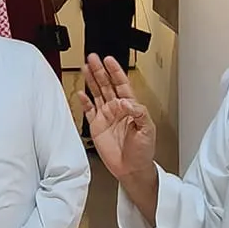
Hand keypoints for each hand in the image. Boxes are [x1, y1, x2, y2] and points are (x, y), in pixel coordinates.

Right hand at [79, 55, 156, 191]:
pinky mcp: (96, 127)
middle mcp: (117, 109)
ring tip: (85, 67)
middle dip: (99, 71)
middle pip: (106, 85)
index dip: (115, 71)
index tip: (109, 60)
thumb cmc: (143, 151)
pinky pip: (88, 111)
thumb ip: (138, 113)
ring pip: (97, 93)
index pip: (122, 84)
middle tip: (93, 58)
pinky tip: (80, 92)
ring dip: (91, 81)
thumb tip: (125, 102)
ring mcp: (105, 117)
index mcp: (130, 107)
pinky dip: (84, 102)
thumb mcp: (148, 130)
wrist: (132, 169)